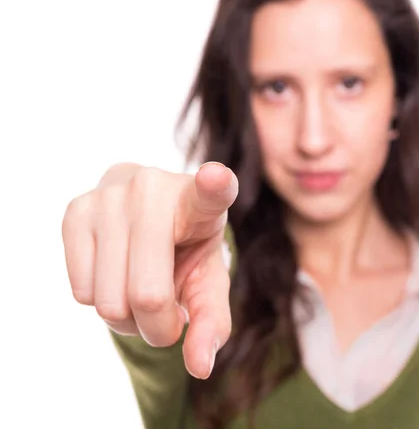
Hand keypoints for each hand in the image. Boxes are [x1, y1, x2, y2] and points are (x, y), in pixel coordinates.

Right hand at [62, 162, 237, 378]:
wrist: (145, 216)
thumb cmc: (185, 249)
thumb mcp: (208, 281)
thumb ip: (211, 322)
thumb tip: (199, 367)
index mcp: (200, 199)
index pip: (211, 191)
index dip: (214, 186)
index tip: (217, 178)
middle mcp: (154, 187)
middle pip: (147, 295)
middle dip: (157, 327)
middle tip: (167, 314)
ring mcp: (110, 195)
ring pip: (107, 301)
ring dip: (126, 318)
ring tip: (140, 289)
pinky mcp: (75, 210)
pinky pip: (81, 291)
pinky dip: (100, 300)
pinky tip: (115, 274)